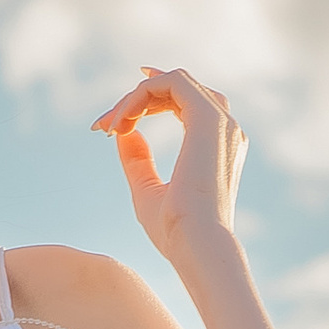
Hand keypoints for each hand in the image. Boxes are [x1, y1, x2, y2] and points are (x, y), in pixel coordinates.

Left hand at [92, 65, 246, 275]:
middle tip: (103, 126)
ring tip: (111, 125)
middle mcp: (225, 130)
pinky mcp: (208, 117)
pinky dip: (140, 95)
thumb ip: (138, 160)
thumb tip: (124, 133)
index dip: (144, 105)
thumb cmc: (176, 233)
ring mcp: (220, 122)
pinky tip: (121, 122)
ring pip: (174, 81)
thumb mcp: (147, 191)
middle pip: (178, 89)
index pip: (183, 104)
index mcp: (216, 147)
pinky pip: (171, 83)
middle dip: (134, 100)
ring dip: (136, 97)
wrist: (197, 247)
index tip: (110, 128)